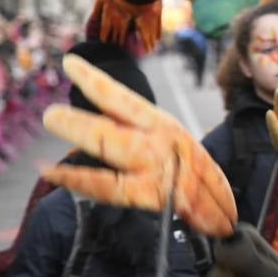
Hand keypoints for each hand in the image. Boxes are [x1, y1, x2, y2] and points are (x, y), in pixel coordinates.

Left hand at [42, 53, 236, 237]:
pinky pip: (108, 187)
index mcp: (163, 127)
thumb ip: (140, 139)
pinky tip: (51, 173)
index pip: (124, 101)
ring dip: (79, 130)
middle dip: (80, 118)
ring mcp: (156, 168)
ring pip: (111, 145)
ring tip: (52, 119)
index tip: (70, 65)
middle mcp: (159, 142)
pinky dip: (77, 179)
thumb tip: (92, 130)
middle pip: (113, 125)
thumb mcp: (174, 150)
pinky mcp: (153, 194)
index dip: (96, 83)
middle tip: (50, 115)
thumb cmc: (193, 178)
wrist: (227, 212)